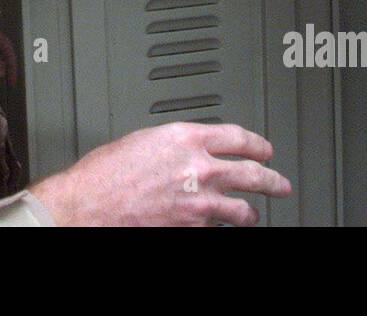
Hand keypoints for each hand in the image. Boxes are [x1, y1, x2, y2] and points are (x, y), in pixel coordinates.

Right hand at [29, 122, 291, 225]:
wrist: (87, 206)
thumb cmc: (104, 174)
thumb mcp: (143, 140)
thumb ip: (174, 144)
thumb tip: (189, 150)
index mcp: (186, 138)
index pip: (238, 137)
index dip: (257, 143)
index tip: (264, 148)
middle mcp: (198, 168)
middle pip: (252, 172)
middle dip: (271, 179)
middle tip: (279, 183)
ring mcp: (198, 202)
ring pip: (241, 208)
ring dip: (250, 212)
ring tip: (253, 213)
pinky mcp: (192, 229)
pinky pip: (216, 229)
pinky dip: (218, 227)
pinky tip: (218, 227)